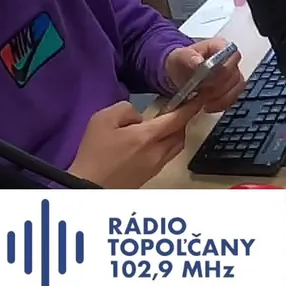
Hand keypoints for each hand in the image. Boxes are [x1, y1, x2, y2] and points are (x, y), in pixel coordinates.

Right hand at [67, 100, 204, 187]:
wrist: (86, 187)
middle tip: (175, 111)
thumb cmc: (94, 153)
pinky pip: (167, 157)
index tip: (199, 97)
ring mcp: (156, 166)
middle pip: (181, 134)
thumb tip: (139, 117)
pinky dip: (166, 146)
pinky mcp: (150, 176)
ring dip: (175, 134)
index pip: (178, 118)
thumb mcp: (103, 120)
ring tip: (163, 126)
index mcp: (148, 136)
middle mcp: (158, 152)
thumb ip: (126, 110)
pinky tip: (151, 143)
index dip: (191, 106)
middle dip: (182, 121)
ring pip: (176, 147)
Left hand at [165, 39, 244, 113]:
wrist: (179, 72)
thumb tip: (199, 63)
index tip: (208, 80)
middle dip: (220, 87)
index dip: (224, 70)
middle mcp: (231, 60)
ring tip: (206, 102)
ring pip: (237, 88)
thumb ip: (189, 58)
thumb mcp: (181, 56)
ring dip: (222, 98)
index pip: (233, 56)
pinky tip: (209, 106)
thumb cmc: (182, 61)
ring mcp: (233, 74)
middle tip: (204, 93)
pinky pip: (233, 98)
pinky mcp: (231, 88)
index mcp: (221, 47)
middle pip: (235, 75)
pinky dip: (222, 104)